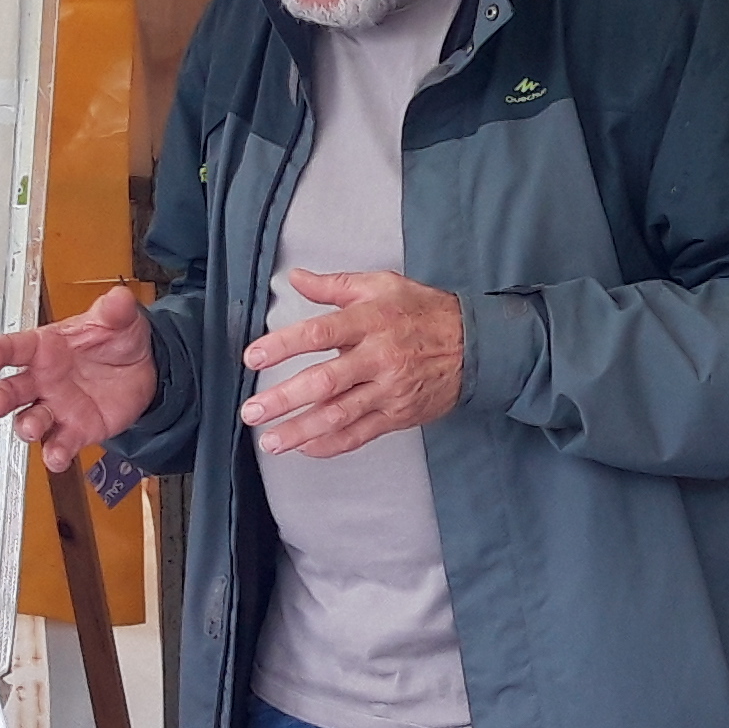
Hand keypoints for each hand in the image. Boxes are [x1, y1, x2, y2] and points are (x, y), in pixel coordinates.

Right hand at [0, 287, 158, 471]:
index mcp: (46, 347)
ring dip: (26, 426)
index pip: (15, 347)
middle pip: (11, 389)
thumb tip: (119, 299)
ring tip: (30, 428)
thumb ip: (115, 311)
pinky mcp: (74, 430)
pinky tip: (56, 457)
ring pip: (29, 420)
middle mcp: (43, 380)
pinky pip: (59, 444)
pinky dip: (55, 453)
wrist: (143, 370)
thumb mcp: (118, 320)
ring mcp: (56, 407)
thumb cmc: (117, 341)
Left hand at [236, 269, 462, 458]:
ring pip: (340, 415)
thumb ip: (335, 286)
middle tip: (253, 410)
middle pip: (325, 382)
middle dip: (285, 398)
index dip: (284, 345)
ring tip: (271, 440)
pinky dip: (331, 445)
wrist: (476, 345)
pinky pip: (360, 434)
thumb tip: (297, 279)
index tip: (254, 356)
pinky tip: (307, 448)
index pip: (320, 333)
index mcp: (371, 321)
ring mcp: (389, 390)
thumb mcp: (383, 285)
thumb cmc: (425, 312)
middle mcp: (379, 357)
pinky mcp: (398, 415)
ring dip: (301, 431)